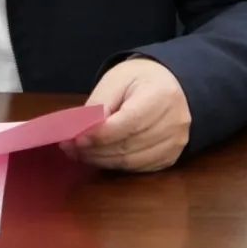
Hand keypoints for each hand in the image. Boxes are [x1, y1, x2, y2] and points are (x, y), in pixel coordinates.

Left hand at [61, 58, 191, 171]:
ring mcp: (176, 143)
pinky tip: (99, 157)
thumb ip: (100, 104)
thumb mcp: (116, 80)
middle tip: (70, 148)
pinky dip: (116, 165)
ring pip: (132, 162)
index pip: (129, 122)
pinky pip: (139, 168)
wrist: (169, 84)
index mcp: (161, 96)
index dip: (101, 135)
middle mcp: (174, 122)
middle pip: (129, 145)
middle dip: (95, 150)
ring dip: (102, 160)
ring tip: (80, 154)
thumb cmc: (139, 79)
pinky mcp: (171, 157)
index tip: (76, 139)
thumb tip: (81, 131)